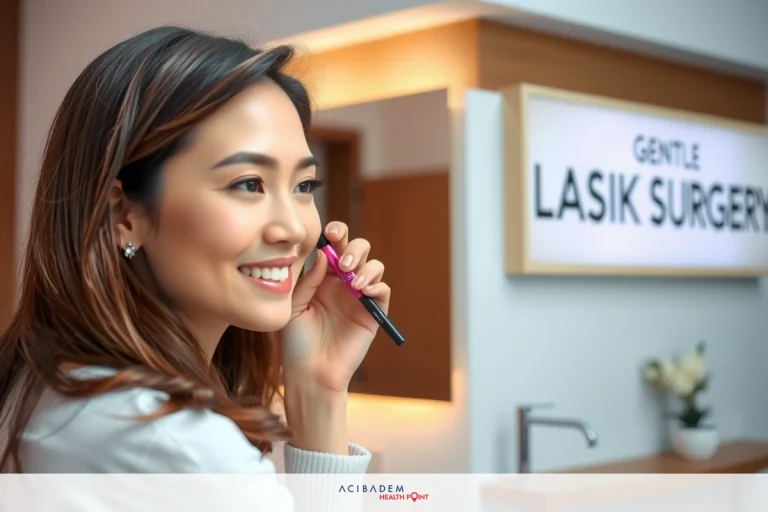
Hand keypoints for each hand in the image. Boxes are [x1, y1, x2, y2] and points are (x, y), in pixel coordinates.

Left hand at [279, 221, 389, 392]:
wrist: (310, 372)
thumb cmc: (296, 341)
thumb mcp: (293, 306)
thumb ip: (308, 279)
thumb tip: (323, 253)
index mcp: (322, 276)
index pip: (334, 246)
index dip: (337, 233)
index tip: (331, 233)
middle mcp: (343, 282)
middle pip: (358, 249)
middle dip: (354, 248)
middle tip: (342, 264)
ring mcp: (359, 297)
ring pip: (374, 266)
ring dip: (366, 267)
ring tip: (353, 282)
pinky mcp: (373, 313)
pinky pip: (383, 291)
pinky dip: (377, 285)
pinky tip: (364, 291)